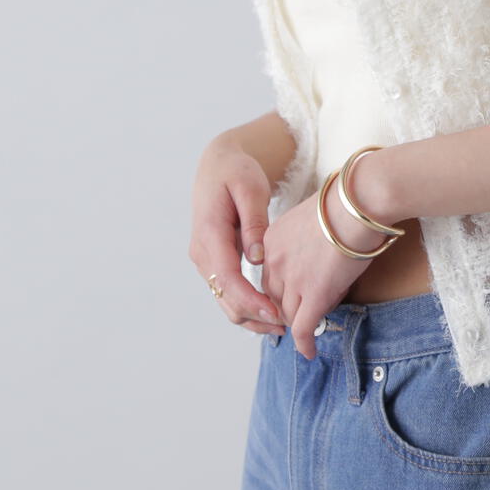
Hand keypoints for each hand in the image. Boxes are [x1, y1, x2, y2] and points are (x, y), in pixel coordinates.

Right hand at [188, 139, 287, 336]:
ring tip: (282, 323)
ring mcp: (205, 259)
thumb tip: (257, 257)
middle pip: (224, 297)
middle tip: (287, 325)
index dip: (250, 300)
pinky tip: (270, 308)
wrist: (218, 164)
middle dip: (253, 316)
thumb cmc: (236, 171)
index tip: (275, 313)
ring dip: (250, 315)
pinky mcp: (213, 261)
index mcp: (209, 233)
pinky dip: (246, 304)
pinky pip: (227, 291)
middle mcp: (202, 252)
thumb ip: (253, 222)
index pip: (227, 277)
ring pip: (224, 300)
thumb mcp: (249, 188)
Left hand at [259, 176, 396, 359]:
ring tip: (310, 331)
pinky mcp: (313, 295)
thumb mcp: (314, 216)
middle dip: (287, 307)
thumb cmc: (347, 203)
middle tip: (303, 314)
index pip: (270, 275)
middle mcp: (274, 261)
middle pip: (275, 296)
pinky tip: (309, 352)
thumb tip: (324, 251)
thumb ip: (308, 236)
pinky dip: (304, 343)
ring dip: (299, 323)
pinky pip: (302, 328)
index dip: (283, 288)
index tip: (293, 295)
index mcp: (271, 239)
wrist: (359, 203)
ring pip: (288, 314)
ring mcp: (292, 279)